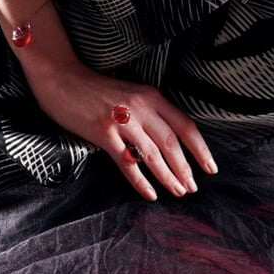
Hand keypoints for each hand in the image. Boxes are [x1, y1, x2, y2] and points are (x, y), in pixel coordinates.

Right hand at [26, 60, 216, 200]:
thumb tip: (169, 142)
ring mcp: (122, 120)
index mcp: (151, 96)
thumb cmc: (96, 90)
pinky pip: (128, 163)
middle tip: (193, 188)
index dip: (200, 149)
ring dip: (168, 177)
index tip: (210, 167)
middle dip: (185, 169)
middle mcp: (140, 107)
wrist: (62, 79)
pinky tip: (150, 194)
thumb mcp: (131, 93)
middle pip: (172, 143)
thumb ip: (149, 112)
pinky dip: (141, 182)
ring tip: (178, 192)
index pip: (185, 125)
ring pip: (153, 155)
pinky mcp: (103, 133)